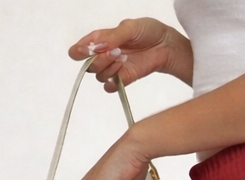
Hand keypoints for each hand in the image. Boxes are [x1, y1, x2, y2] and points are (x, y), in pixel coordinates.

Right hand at [69, 18, 192, 90]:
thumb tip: (97, 47)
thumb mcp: (129, 27)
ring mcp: (113, 68)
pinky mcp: (123, 79)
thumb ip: (112, 37)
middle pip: (89, 65)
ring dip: (109, 68)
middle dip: (100, 59)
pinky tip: (121, 72)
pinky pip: (109, 87)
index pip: (80, 48)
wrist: (165, 45)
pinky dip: (113, 83)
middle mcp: (104, 55)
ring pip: (99, 76)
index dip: (79, 51)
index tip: (86, 50)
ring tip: (124, 58)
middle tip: (116, 51)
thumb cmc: (147, 32)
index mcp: (101, 39)